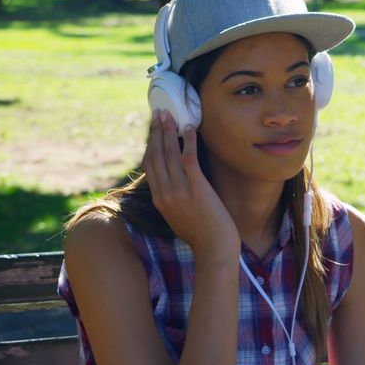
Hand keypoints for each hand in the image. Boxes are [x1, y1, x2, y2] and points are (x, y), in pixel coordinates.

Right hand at [142, 110, 239, 262]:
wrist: (214, 251)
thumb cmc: (202, 236)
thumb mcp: (179, 218)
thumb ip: (173, 201)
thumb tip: (176, 187)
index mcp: (159, 200)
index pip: (150, 166)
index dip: (151, 145)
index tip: (154, 130)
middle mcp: (164, 193)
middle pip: (156, 155)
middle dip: (156, 132)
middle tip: (158, 114)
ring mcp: (179, 190)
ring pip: (168, 153)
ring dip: (168, 131)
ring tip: (169, 114)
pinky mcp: (196, 188)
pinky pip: (188, 158)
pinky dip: (187, 140)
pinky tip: (189, 128)